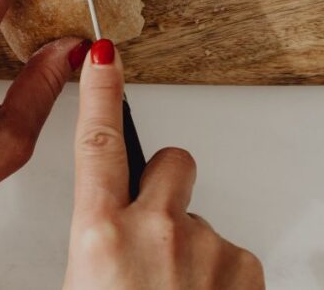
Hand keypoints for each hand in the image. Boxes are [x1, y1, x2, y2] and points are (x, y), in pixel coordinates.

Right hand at [64, 41, 263, 288]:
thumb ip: (97, 246)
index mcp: (102, 235)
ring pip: (199, 220)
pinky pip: (228, 254)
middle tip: (155, 234)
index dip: (101, 93)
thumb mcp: (81, 288)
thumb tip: (108, 239)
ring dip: (191, 248)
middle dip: (167, 182)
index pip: (98, 143)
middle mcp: (155, 232)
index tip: (105, 57)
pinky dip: (218, 276)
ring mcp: (204, 247)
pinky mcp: (243, 265)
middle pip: (171, 163)